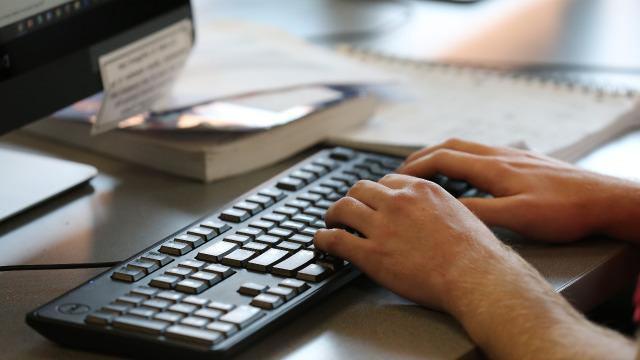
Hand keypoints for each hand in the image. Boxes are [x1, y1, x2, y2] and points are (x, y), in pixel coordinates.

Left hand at [314, 174, 511, 310]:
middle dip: (353, 199)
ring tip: (330, 222)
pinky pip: (335, 239)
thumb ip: (440, 207)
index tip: (373, 200)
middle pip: (361, 189)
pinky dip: (322, 238)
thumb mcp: (462, 213)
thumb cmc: (477, 253)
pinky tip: (320, 241)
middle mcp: (398, 202)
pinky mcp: (371, 254)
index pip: (388, 180)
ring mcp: (382, 226)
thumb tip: (433, 213)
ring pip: (343, 208)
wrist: (476, 277)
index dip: (377, 192)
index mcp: (421, 190)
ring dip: (333, 215)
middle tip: (348, 210)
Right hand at [397, 138, 639, 242]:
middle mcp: (501, 156)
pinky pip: (484, 153)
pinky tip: (470, 174)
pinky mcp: (526, 162)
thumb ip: (479, 212)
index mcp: (494, 168)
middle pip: (452, 147)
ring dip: (443, 155)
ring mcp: (514, 156)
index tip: (396, 177)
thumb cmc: (566, 211)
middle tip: (404, 170)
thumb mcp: (518, 217)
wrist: (606, 199)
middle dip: (423, 156)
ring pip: (468, 148)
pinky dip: (464, 159)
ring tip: (428, 170)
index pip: (444, 160)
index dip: (416, 167)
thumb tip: (443, 209)